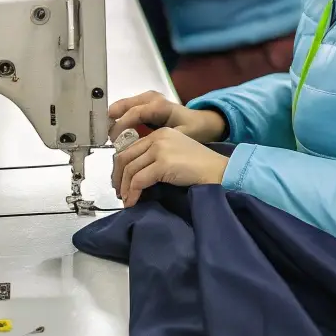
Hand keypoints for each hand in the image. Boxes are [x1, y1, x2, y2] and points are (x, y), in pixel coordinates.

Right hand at [109, 91, 226, 142]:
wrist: (202, 123)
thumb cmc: (192, 131)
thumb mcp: (179, 137)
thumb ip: (161, 142)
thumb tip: (138, 151)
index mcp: (160, 106)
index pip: (135, 113)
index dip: (122, 126)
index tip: (114, 141)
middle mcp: (152, 98)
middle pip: (124, 105)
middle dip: (113, 122)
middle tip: (105, 139)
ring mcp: (147, 98)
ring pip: (123, 105)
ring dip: (114, 120)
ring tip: (109, 138)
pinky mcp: (145, 102)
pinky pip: (126, 108)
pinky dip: (119, 118)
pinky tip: (116, 133)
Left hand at [112, 127, 229, 206]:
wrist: (218, 170)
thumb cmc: (201, 166)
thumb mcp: (175, 153)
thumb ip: (157, 156)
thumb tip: (135, 174)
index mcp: (160, 133)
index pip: (131, 148)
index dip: (121, 167)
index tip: (120, 181)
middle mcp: (157, 137)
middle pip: (125, 157)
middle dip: (118, 177)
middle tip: (119, 192)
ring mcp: (159, 149)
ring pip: (130, 169)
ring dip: (125, 188)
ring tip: (127, 200)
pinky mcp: (162, 163)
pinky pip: (138, 180)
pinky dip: (133, 193)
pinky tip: (133, 202)